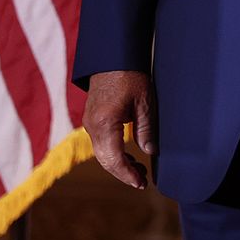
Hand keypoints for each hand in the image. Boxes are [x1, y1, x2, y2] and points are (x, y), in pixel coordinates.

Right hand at [84, 70, 154, 188]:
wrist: (112, 56)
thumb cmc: (130, 76)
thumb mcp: (144, 102)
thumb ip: (146, 129)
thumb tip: (149, 152)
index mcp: (105, 123)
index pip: (114, 159)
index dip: (127, 174)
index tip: (141, 183)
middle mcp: (93, 126)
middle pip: (105, 160)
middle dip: (123, 174)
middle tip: (142, 181)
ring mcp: (90, 122)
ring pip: (101, 154)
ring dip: (118, 165)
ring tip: (139, 170)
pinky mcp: (92, 119)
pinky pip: (100, 144)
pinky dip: (113, 154)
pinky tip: (128, 156)